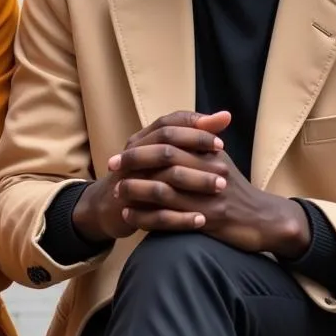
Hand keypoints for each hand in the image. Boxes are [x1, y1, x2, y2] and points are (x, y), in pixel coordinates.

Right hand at [71, 112, 230, 243]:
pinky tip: (201, 220)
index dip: (194, 129)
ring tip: (219, 188)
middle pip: (165, 146)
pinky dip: (180, 218)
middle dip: (197, 155)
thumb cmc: (145, 176)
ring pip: (162, 177)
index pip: (169, 124)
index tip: (220, 142)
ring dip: (194, 182)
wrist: (110, 207)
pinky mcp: (129, 208)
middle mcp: (134, 154)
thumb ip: (195, 136)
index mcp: (143, 139)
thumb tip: (225, 116)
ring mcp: (129, 181)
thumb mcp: (167, 154)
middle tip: (224, 167)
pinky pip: (156, 214)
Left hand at [111, 119, 309, 256]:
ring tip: (117, 190)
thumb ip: (198, 140)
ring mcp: (209, 195)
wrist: (263, 219)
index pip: (171, 139)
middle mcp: (209, 169)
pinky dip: (147, 216)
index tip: (121, 150)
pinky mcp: (210, 220)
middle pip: (164, 159)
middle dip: (134, 162)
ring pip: (164, 189)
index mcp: (209, 151)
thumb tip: (176, 124)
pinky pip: (172, 218)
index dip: (144, 144)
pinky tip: (131, 215)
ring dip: (136, 189)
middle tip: (112, 166)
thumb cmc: (234, 188)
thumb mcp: (219, 159)